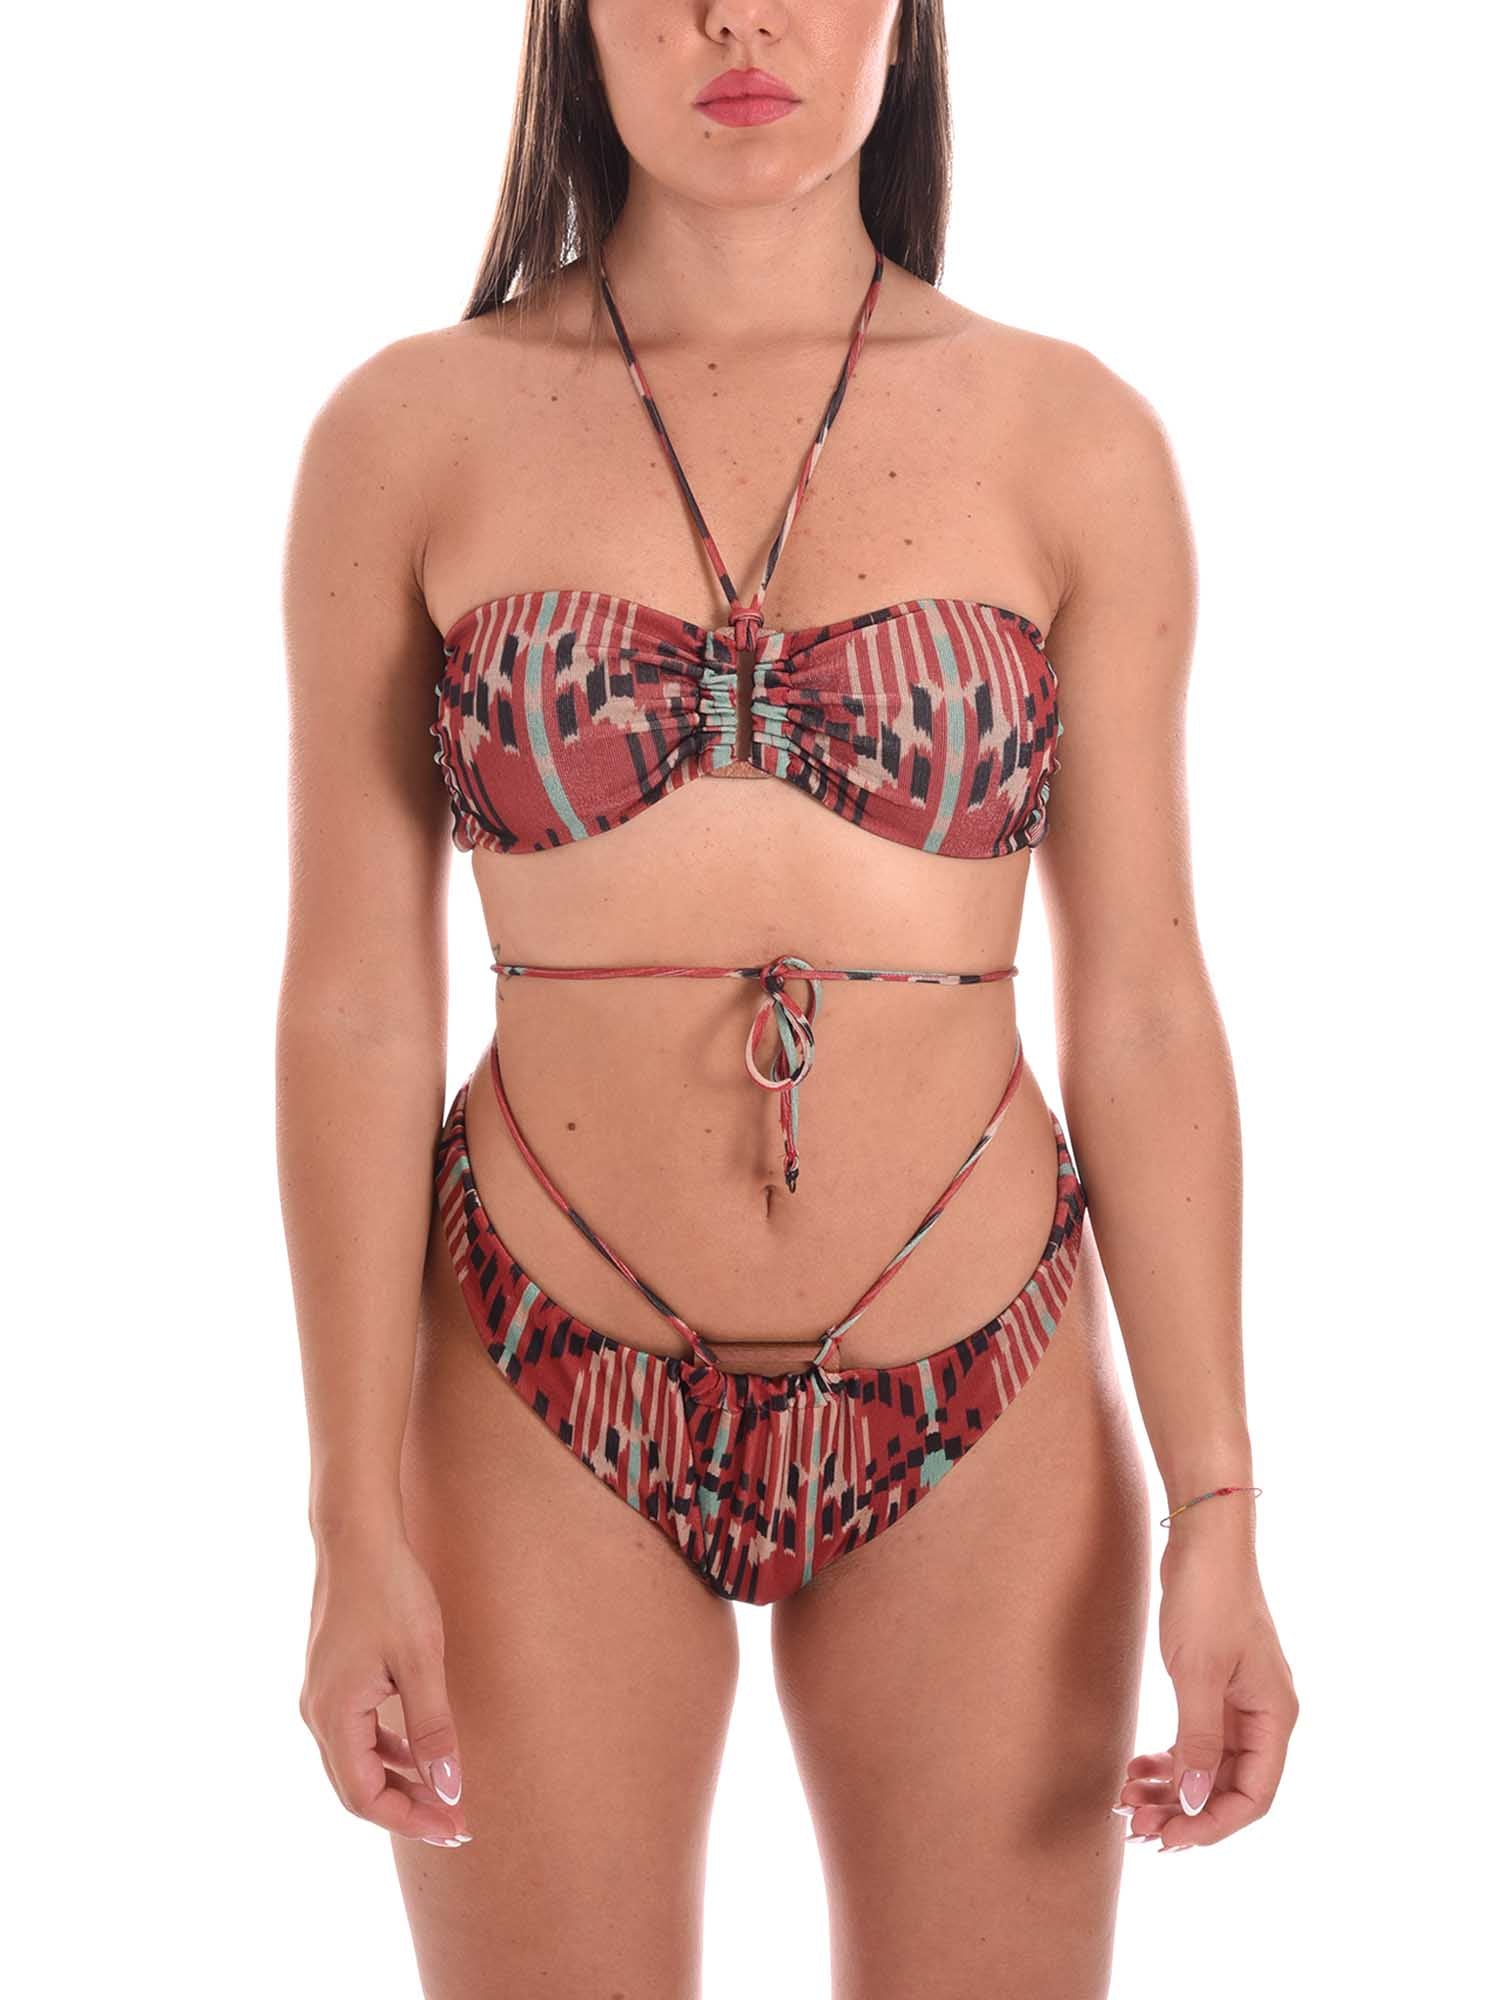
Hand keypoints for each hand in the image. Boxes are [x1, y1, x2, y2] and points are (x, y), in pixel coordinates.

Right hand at [300, 1523, 470, 1846]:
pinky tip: (419, 1751)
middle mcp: (318, 1714)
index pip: (365, 1798)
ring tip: (444, 1795)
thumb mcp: (421, 1662)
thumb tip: (449, 1792)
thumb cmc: (390, 1592)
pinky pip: (357, 1734)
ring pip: (357, 1762)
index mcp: (334, 1716)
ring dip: (398, 1782)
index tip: (454, 1829)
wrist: (357, 1536)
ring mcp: (321, 1697)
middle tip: (456, 1824)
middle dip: (407, 1808)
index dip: (410, 1820)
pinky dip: (388, 1751)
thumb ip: (433, 1730)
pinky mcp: (332, 1680)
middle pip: (357, 1787)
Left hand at [1114, 1507, 1297, 1850]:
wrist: (1203, 1538)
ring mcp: (1239, 1703)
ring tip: (1127, 1799)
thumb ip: (1197, 1739)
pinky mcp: (1214, 1687)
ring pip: (1206, 1766)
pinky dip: (1167, 1757)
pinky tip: (1136, 1765)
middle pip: (1227, 1787)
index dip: (1213, 1824)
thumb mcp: (1199, 1672)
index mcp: (1275, 1717)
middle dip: (1183, 1810)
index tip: (1169, 1838)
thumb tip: (1193, 1800)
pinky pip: (1194, 1740)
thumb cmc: (1207, 1597)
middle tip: (1135, 1823)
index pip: (1254, 1797)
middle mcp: (1263, 1716)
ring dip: (1170, 1787)